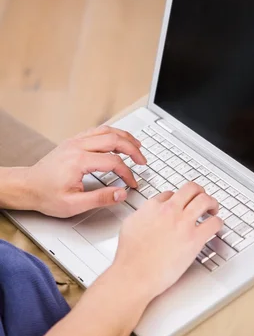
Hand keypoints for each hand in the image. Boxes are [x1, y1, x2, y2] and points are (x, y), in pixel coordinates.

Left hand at [25, 125, 145, 217]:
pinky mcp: (73, 141)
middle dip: (133, 149)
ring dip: (125, 137)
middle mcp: (77, 146)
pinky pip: (97, 131)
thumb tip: (121, 193)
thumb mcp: (74, 204)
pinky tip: (119, 140)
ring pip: (106, 130)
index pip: (114, 162)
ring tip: (138, 146)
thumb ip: (100, 198)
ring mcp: (75, 141)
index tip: (131, 183)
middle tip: (143, 161)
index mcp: (79, 161)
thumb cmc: (46, 195)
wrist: (27, 186)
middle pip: (114, 139)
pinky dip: (112, 134)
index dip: (127, 173)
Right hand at [112, 182, 222, 322]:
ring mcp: (183, 223)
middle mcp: (169, 211)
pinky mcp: (194, 239)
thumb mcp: (129, 226)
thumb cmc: (129, 257)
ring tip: (212, 209)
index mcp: (152, 207)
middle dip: (199, 192)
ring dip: (212, 203)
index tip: (181, 204)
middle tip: (202, 198)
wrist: (134, 274)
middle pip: (191, 189)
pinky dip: (218, 223)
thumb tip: (147, 215)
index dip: (178, 199)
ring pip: (205, 200)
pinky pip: (214, 223)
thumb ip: (142, 215)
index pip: (170, 193)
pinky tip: (216, 226)